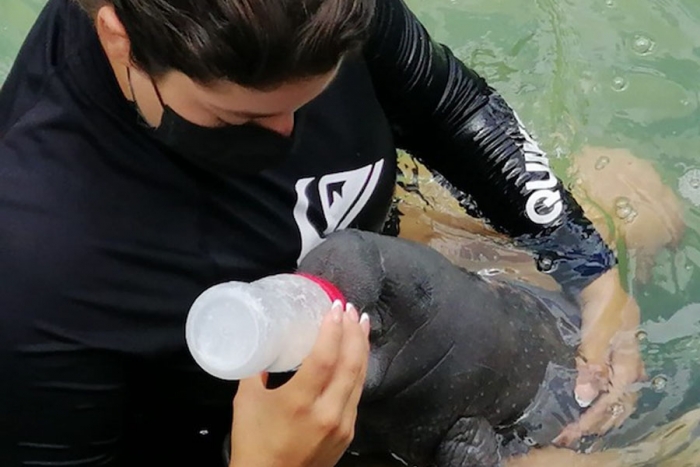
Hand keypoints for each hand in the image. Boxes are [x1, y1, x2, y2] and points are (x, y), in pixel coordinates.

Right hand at [229, 301, 370, 466]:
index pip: (325, 358)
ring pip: (359, 379)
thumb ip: (256, 370)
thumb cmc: (254, 443)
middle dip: (353, 333)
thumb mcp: (246, 402)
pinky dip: (358, 370)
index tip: (334, 308)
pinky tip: (356, 357)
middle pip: (350, 365)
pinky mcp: (348, 433)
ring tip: (360, 325)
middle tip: (350, 310)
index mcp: (300, 403)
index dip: (332, 330)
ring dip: (361, 349)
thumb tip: (266, 344)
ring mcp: (342, 425)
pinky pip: (357, 394)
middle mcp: (327, 413)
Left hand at [553, 268, 644, 445]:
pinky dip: (592, 392)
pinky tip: (580, 398)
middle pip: (617, 400)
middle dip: (596, 420)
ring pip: (611, 391)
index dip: (594, 418)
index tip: (572, 431)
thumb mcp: (595, 336)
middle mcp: (626, 362)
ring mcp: (617, 354)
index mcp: (628, 362)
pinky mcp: (603, 347)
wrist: (595, 277)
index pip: (614, 400)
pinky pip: (602, 378)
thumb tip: (584, 398)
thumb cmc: (599, 306)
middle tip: (572, 435)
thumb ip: (590, 366)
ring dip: (595, 409)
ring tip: (575, 425)